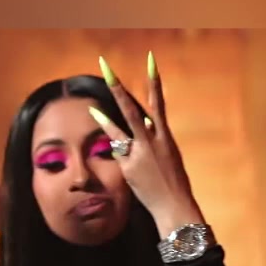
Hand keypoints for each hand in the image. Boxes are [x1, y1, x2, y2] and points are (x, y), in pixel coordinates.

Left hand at [88, 53, 205, 236]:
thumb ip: (154, 136)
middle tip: (106, 67)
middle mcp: (150, 141)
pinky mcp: (127, 168)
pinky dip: (123, 158)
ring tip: (91, 108)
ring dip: (103, 120)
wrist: (174, 206)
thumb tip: (143, 121)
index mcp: (165, 136)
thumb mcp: (169, 155)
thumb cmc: (173, 181)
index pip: (157, 103)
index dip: (153, 81)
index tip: (150, 59)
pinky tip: (135, 170)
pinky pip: (120, 157)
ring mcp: (137, 155)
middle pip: (129, 110)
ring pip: (117, 132)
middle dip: (117, 88)